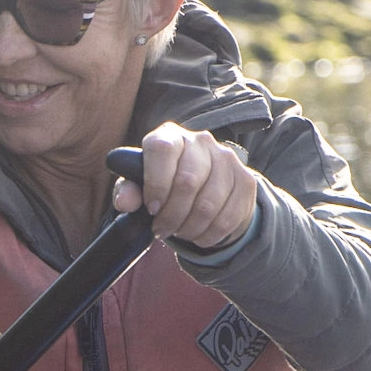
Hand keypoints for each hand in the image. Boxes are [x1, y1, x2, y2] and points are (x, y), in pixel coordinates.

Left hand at [113, 123, 257, 250]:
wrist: (204, 187)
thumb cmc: (163, 185)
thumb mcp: (139, 186)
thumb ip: (128, 191)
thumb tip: (124, 201)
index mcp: (170, 135)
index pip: (162, 150)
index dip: (155, 184)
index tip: (151, 209)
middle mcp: (201, 141)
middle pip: (187, 182)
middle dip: (171, 215)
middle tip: (162, 229)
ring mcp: (227, 159)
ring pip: (208, 205)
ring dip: (189, 228)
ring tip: (179, 231)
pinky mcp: (246, 180)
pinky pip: (226, 218)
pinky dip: (208, 235)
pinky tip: (198, 234)